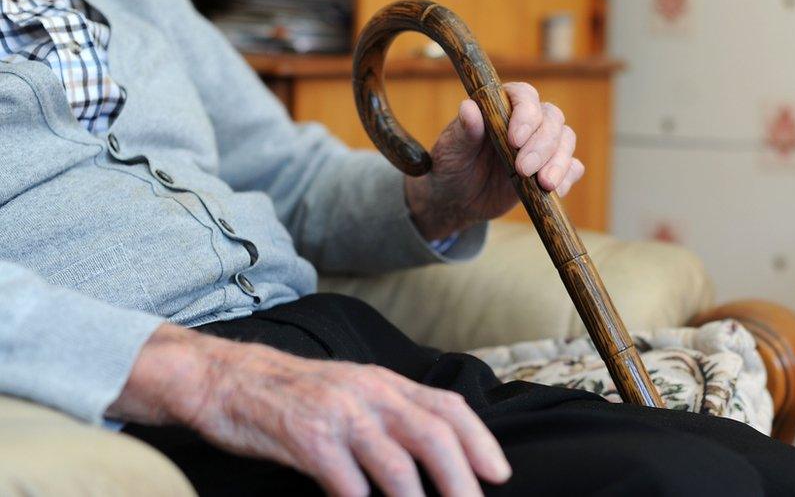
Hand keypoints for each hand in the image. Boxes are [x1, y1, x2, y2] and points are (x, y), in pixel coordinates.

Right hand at [109, 325, 510, 496]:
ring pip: (397, 465)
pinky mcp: (306, 439)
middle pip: (433, 435)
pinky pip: (346, 483)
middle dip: (462, 479)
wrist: (227, 379)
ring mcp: (338, 415)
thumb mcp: (352, 390)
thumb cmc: (294, 394)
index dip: (480, 441)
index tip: (498, 473)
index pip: (447, 407)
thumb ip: (391, 412)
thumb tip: (438, 449)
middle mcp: (369, 393)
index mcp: (385, 382)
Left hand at [405, 82, 584, 239]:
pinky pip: (572, 167)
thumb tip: (468, 108)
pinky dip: (568, 177)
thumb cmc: (451, 166)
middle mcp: (526, 121)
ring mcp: (541, 145)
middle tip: (523, 169)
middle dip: (542, 145)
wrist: (456, 200)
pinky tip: (556, 191)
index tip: (515, 140)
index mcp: (502, 106)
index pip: (525, 96)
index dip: (526, 114)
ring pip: (565, 140)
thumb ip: (463, 130)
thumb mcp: (451, 150)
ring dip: (559, 162)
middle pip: (551, 119)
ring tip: (544, 184)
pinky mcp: (550, 169)